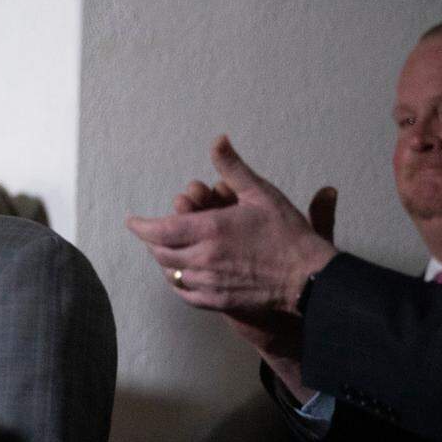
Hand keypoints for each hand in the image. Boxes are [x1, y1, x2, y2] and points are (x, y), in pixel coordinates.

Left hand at [127, 135, 338, 314]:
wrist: (309, 279)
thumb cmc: (288, 234)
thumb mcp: (261, 193)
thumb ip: (233, 168)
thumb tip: (218, 140)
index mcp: (210, 230)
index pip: (158, 230)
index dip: (140, 226)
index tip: (132, 222)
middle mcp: (204, 258)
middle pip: (160, 253)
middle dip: (152, 242)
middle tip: (152, 234)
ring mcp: (209, 282)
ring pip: (171, 273)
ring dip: (166, 261)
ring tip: (169, 251)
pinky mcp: (218, 301)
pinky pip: (186, 293)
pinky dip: (178, 283)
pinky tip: (183, 275)